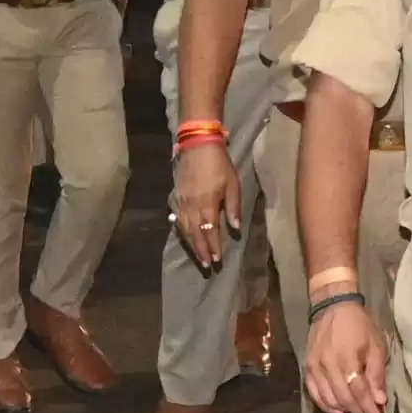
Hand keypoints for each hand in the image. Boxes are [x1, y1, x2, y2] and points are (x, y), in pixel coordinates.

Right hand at [171, 137, 235, 268]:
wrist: (198, 146)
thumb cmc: (219, 164)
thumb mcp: (233, 184)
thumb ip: (233, 208)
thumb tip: (234, 228)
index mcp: (207, 204)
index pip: (210, 231)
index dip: (213, 247)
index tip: (217, 260)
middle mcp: (192, 207)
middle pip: (195, 234)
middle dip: (201, 251)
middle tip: (206, 266)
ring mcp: (182, 203)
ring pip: (185, 229)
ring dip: (192, 245)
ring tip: (198, 257)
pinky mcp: (176, 197)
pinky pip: (177, 219)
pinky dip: (182, 232)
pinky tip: (185, 237)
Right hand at [304, 295, 387, 412]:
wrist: (333, 307)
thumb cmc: (359, 325)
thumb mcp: (375, 345)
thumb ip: (376, 374)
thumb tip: (379, 400)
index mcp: (348, 358)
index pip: (358, 391)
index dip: (369, 409)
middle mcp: (328, 365)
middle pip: (344, 397)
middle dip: (359, 412)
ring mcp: (315, 367)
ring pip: (328, 398)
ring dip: (344, 410)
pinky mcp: (307, 367)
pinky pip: (314, 393)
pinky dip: (325, 405)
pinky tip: (337, 411)